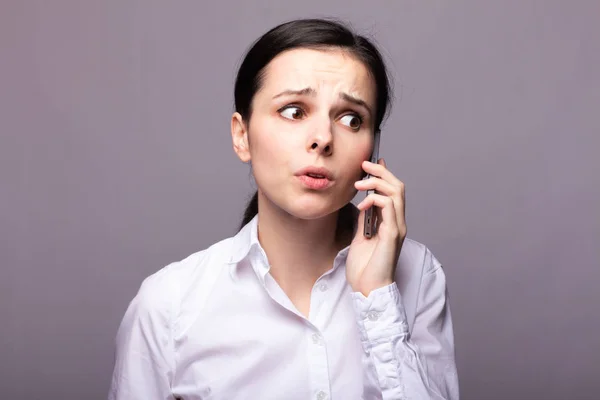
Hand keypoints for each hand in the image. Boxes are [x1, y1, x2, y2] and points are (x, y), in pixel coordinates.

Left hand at [346, 158, 406, 296]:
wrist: (368, 290)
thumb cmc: (365, 269)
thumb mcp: (360, 237)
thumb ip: (365, 221)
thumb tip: (362, 204)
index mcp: (391, 223)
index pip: (393, 192)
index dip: (384, 174)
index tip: (371, 164)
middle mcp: (398, 223)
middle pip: (398, 187)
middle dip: (381, 172)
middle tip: (364, 165)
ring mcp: (397, 228)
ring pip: (396, 193)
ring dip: (377, 182)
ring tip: (359, 184)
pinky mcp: (392, 234)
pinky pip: (388, 207)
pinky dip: (374, 200)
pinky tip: (361, 206)